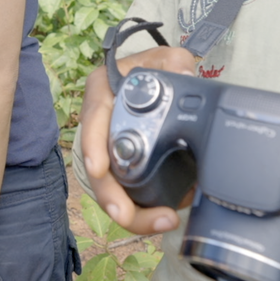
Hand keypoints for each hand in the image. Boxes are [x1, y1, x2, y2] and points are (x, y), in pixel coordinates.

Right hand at [78, 46, 196, 234]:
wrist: (156, 87)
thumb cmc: (152, 71)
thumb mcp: (165, 60)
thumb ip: (175, 63)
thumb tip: (186, 77)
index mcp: (103, 91)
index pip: (93, 117)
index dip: (93, 145)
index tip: (99, 169)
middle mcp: (99, 123)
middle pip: (95, 165)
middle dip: (109, 194)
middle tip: (124, 215)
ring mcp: (108, 149)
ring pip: (109, 187)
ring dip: (131, 211)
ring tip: (162, 221)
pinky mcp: (122, 169)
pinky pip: (126, 193)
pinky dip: (143, 209)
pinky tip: (165, 216)